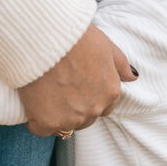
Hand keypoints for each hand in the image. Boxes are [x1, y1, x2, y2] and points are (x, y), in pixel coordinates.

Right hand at [17, 24, 136, 136]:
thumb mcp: (106, 45)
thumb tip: (132, 77)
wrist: (45, 36)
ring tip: (45, 92)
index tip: (76, 86)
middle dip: (75, 107)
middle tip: (59, 87)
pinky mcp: (45, 122)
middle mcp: (94, 109)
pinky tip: (33, 102)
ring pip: (64, 125)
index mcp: (110, 92)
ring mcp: (70, 118)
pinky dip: (36, 119)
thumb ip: (120, 65)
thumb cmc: (76, 37)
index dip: (89, 96)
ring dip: (56, 114)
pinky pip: (41, 129)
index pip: (105, 107)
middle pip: (85, 118)